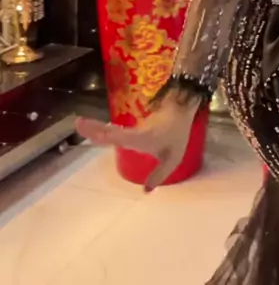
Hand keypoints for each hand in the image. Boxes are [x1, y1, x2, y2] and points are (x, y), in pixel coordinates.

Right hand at [75, 96, 198, 191]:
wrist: (181, 107)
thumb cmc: (177, 133)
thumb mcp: (172, 158)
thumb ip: (159, 174)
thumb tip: (145, 191)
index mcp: (141, 139)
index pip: (119, 136)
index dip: (104, 134)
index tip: (88, 128)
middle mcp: (134, 133)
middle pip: (111, 131)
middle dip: (94, 128)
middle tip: (77, 123)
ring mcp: (134, 127)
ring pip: (113, 129)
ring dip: (97, 127)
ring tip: (82, 125)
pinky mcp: (135, 125)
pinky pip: (118, 129)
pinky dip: (106, 129)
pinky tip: (98, 130)